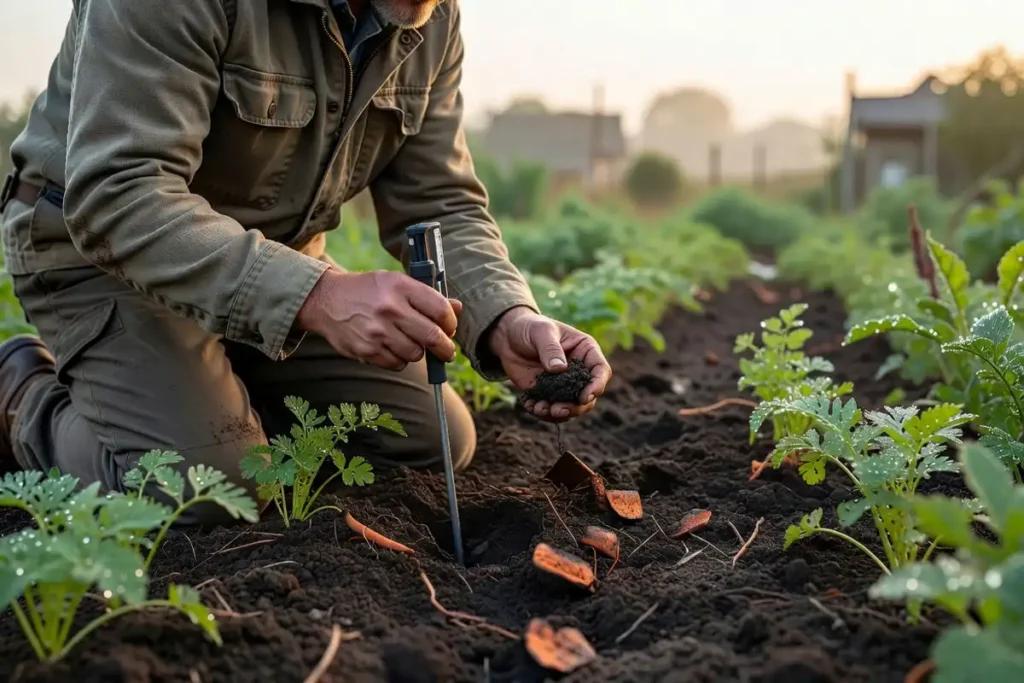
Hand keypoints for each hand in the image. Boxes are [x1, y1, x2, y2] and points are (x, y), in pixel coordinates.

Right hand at [296, 269, 461, 370]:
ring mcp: (377, 331)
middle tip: (446, 351)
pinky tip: (392, 348)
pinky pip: (397, 364)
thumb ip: (427, 296)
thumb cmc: (369, 291)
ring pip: (416, 354)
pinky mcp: (366, 350)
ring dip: (418, 352)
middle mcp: (389, 308)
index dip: (451, 323)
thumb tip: (457, 309)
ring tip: (409, 343)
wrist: (326, 300)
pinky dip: (400, 360)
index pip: (440, 309)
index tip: (449, 328)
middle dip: (445, 348)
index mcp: (400, 286)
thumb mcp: (396, 283)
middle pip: (432, 336)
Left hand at [488, 306, 610, 421]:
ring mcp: (563, 385)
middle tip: (557, 409)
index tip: (584, 397)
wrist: (508, 337)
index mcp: (585, 351)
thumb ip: (550, 349)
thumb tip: (559, 369)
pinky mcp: (547, 393)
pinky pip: (550, 409)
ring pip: (571, 407)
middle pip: (588, 396)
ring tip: (540, 409)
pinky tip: (530, 406)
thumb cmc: (530, 327)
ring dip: (558, 413)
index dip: (597, 386)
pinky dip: (542, 412)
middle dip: (575, 407)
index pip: (601, 371)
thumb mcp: (541, 332)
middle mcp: (579, 371)